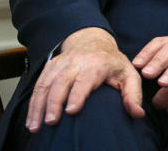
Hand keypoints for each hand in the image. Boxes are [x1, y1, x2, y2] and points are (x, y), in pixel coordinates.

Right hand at [25, 27, 143, 132]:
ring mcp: (61, 63)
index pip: (86, 79)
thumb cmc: (112, 63)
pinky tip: (30, 119)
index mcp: (97, 63)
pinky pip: (38, 84)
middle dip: (54, 102)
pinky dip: (33, 102)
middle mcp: (76, 61)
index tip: (71, 111)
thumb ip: (133, 94)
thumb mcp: (129, 74)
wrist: (92, 40)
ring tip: (35, 126)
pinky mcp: (50, 67)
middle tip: (51, 122)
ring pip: (46, 83)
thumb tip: (137, 113)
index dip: (78, 94)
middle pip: (62, 81)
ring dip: (38, 105)